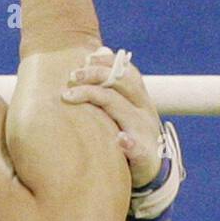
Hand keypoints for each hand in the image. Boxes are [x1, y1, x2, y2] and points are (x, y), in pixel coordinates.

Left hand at [61, 47, 163, 188]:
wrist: (149, 170)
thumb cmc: (129, 134)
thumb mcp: (124, 107)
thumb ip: (112, 84)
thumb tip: (99, 50)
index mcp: (139, 98)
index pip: (126, 72)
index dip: (107, 62)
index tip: (86, 58)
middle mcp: (143, 110)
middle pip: (121, 84)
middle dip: (94, 75)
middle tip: (70, 76)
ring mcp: (145, 132)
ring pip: (121, 109)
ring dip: (95, 98)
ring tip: (69, 96)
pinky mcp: (144, 156)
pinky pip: (137, 148)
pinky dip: (129, 143)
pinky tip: (119, 139)